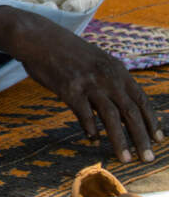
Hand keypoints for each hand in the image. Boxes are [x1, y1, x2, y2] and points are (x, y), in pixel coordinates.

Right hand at [17, 22, 163, 163]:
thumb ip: (111, 78)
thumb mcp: (97, 59)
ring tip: (124, 158)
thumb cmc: (66, 50)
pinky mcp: (69, 89)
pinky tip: (93, 138)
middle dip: (142, 138)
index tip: (158, 139)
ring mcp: (88, 83)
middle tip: (148, 158)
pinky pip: (85, 115)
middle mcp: (107, 77)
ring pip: (111, 117)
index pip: (141, 100)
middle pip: (131, 112)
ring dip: (120, 141)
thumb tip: (123, 104)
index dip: (152, 121)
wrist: (39, 38)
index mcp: (117, 69)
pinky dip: (91, 129)